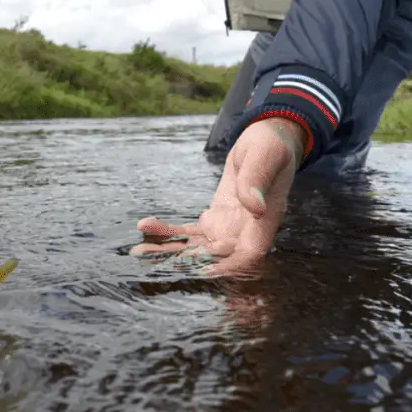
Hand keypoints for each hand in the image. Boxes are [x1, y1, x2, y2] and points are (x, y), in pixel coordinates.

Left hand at [132, 117, 307, 276]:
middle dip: (187, 263)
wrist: (265, 140)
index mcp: (263, 220)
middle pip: (217, 258)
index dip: (228, 267)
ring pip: (197, 249)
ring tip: (140, 251)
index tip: (203, 271)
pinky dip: (168, 231)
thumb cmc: (271, 144)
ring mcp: (228, 228)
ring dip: (170, 252)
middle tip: (155, 262)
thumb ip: (257, 180)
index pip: (249, 254)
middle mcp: (245, 231)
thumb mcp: (265, 154)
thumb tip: (255, 206)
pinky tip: (146, 225)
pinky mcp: (214, 220)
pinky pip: (189, 231)